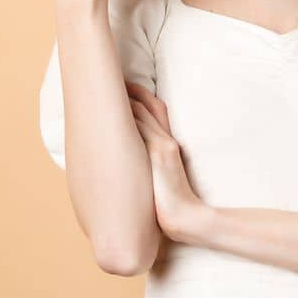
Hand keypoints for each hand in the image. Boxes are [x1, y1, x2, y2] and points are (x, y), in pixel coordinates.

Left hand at [127, 81, 213, 244]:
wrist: (187, 219)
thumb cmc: (172, 207)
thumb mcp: (164, 183)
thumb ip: (154, 169)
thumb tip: (139, 167)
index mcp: (170, 146)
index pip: (156, 113)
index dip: (141, 97)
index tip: (127, 88)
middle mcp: (167, 141)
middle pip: (149, 106)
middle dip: (131, 92)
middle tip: (116, 79)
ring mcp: (163, 146)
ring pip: (142, 113)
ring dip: (125, 98)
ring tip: (110, 85)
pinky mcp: (159, 153)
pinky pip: (139, 126)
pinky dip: (126, 114)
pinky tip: (111, 106)